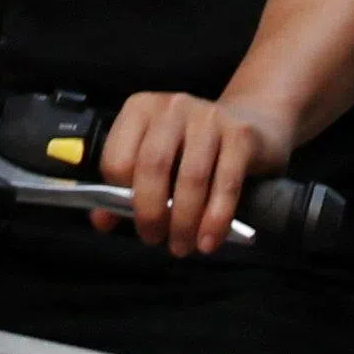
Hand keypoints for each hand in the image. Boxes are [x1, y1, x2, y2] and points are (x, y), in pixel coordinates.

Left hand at [100, 89, 302, 257]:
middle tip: (155, 239)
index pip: (118, 158)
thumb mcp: (157, 162)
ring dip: (184, 222)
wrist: (252, 126)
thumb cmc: (194, 150)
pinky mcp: (241, 135)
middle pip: (153, 166)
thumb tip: (101, 221)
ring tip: (182, 246)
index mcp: (141, 110)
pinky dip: (216, 218)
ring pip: (191, 178)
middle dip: (151, 213)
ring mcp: (209, 117)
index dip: (120, 196)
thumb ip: (124, 190)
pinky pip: (226, 183)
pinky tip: (209, 240)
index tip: (130, 221)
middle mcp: (172, 107)